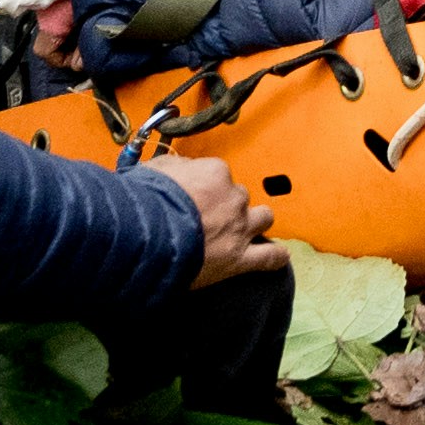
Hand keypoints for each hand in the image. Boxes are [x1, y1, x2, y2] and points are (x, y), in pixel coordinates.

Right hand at [156, 154, 275, 284]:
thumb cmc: (145, 201)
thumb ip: (175, 166)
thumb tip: (183, 168)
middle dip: (227, 206)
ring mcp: (240, 228)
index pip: (219, 175)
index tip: (196, 196)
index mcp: (215, 173)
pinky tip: (279, 256)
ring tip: (242, 231)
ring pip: (264, 218)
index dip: (207, 187)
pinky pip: (270, 257)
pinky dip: (276, 257)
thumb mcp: (155, 170)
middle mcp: (233, 197)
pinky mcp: (239, 258)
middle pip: (240, 197)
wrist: (144, 237)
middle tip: (208, 218)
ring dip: (254, 223)